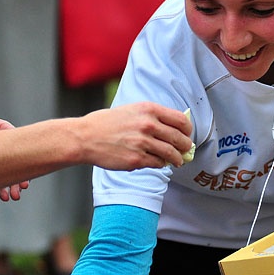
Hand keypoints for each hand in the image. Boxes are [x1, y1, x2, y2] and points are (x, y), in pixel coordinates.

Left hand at [0, 105, 30, 201]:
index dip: (22, 163)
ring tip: (9, 197)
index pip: (18, 147)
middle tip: (16, 194)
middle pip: (14, 162)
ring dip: (8, 184)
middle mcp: (1, 143)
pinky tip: (2, 195)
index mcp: (3, 129)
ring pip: (4, 171)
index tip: (23, 179)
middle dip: (16, 179)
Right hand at [76, 103, 193, 169]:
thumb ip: (153, 116)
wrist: (86, 137)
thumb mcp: (132, 110)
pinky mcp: (136, 160)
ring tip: (177, 161)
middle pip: (179, 138)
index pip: (180, 120)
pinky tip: (159, 163)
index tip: (187, 135)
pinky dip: (161, 164)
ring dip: (177, 159)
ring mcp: (142, 143)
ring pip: (171, 154)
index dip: (187, 130)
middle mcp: (148, 125)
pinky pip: (157, 164)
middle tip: (185, 150)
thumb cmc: (108, 123)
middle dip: (185, 146)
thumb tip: (174, 127)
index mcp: (149, 110)